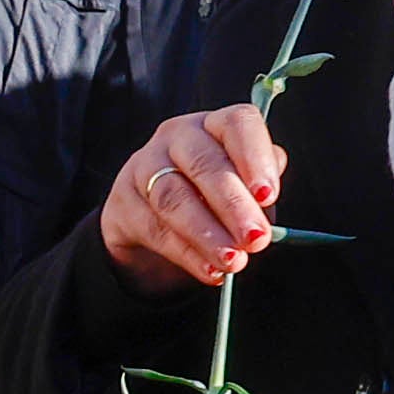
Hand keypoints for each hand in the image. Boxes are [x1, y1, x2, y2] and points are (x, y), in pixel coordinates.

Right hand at [102, 105, 287, 291]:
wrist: (154, 220)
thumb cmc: (212, 198)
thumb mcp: (243, 187)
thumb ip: (260, 190)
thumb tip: (266, 205)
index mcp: (215, 125)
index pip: (237, 124)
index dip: (255, 158)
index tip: (269, 196)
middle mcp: (178, 136)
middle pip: (204, 163)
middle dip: (234, 206)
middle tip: (256, 239)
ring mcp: (145, 164)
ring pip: (174, 196)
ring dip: (208, 234)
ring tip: (234, 261)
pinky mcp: (124, 200)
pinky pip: (155, 228)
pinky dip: (186, 253)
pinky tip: (209, 270)